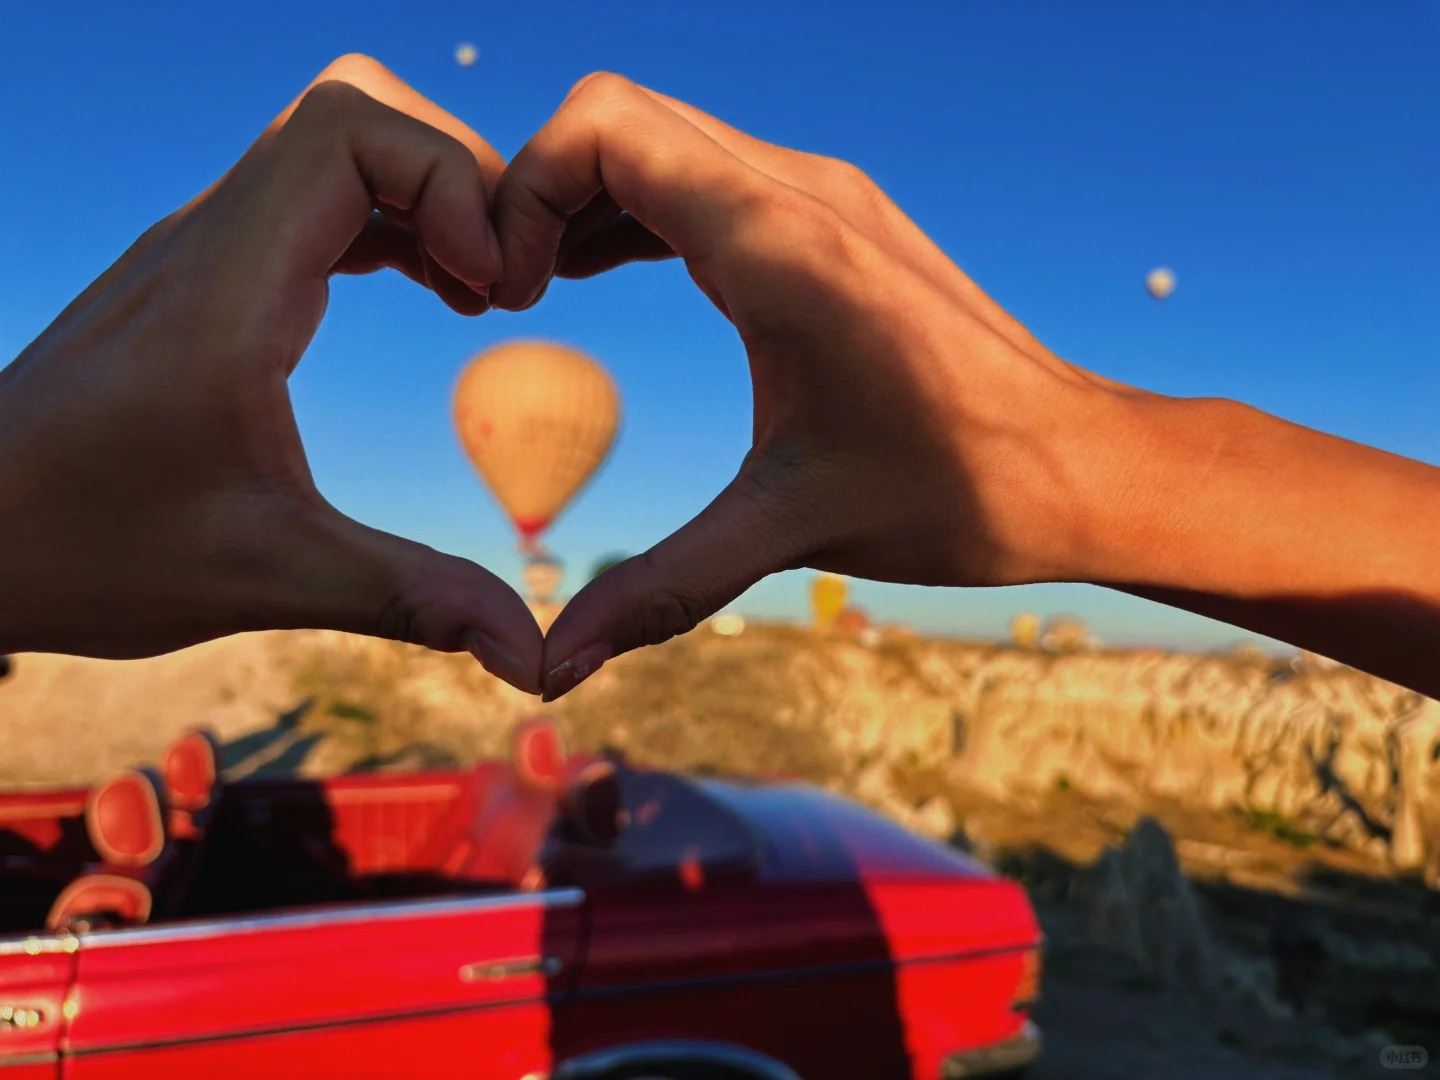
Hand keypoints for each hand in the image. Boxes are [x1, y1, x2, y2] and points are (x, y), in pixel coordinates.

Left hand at [0, 56, 542, 692]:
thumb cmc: (88, 549)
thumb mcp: (267, 578)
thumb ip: (412, 597)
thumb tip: (532, 653)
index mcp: (226, 290)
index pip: (350, 127)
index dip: (448, 180)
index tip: (490, 290)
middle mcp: (210, 241)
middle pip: (357, 106)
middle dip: (455, 175)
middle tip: (499, 283)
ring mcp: (204, 247)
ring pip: (335, 142)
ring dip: (426, 196)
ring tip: (477, 292)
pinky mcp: (207, 272)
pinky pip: (317, 194)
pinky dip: (392, 220)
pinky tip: (430, 292)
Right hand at [490, 75, 1123, 698]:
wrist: (1081, 466)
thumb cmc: (955, 489)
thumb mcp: (790, 530)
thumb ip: (658, 588)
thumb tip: (552, 668)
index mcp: (778, 240)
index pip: (603, 127)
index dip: (523, 189)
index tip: (510, 298)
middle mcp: (801, 190)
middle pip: (619, 116)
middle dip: (541, 188)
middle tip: (514, 296)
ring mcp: (825, 196)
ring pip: (664, 137)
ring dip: (591, 198)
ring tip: (546, 290)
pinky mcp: (840, 220)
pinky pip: (709, 174)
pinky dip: (644, 209)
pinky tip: (615, 278)